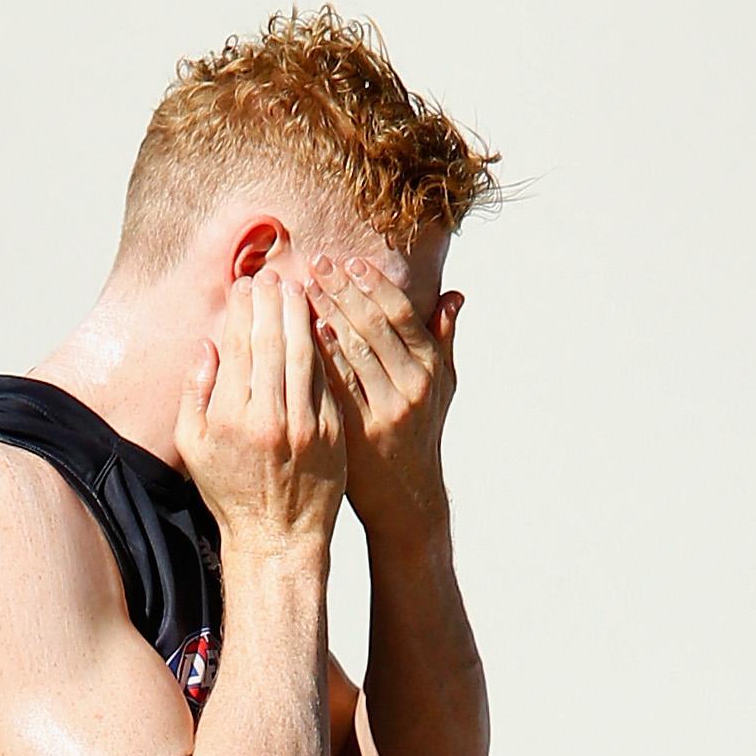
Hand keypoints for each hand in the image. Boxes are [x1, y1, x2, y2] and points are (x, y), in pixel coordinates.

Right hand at [178, 269, 345, 557]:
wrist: (277, 536)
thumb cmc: (229, 491)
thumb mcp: (193, 446)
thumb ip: (195, 392)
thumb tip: (207, 344)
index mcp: (230, 417)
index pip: (239, 346)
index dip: (242, 310)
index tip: (244, 286)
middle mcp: (268, 416)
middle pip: (274, 342)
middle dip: (272, 302)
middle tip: (273, 275)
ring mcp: (304, 423)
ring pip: (306, 353)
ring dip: (303, 315)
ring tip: (298, 288)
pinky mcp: (331, 430)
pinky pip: (328, 377)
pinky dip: (325, 346)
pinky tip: (322, 324)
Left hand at [306, 254, 461, 540]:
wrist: (404, 494)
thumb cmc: (418, 432)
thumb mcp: (442, 387)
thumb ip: (443, 340)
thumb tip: (454, 295)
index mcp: (431, 368)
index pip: (400, 315)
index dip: (374, 285)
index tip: (348, 262)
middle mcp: (413, 386)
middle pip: (374, 327)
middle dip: (344, 292)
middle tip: (316, 264)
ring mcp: (386, 409)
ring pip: (353, 352)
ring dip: (326, 315)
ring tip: (301, 289)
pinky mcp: (359, 431)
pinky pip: (335, 386)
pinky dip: (319, 357)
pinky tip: (300, 334)